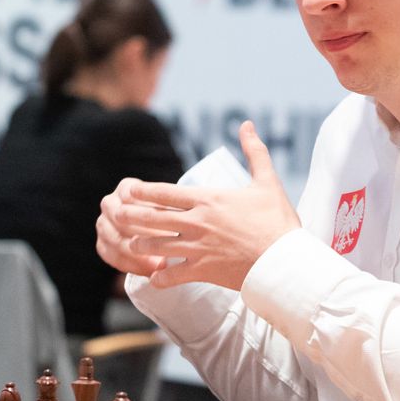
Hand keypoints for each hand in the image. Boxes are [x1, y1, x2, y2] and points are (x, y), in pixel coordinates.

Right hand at [95, 177, 169, 276]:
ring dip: (139, 255)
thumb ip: (172, 214)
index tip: (173, 232)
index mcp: (127, 188)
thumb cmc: (171, 214)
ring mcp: (102, 223)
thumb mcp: (173, 209)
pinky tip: (149, 272)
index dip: (152, 216)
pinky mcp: (101, 244)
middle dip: (145, 238)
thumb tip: (179, 230)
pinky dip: (131, 266)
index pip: (135, 201)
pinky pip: (112, 257)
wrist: (156, 226)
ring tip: (160, 265)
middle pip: (122, 221)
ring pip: (116, 241)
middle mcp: (110, 203)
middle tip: (167, 251)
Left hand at [117, 120, 301, 290]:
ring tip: (131, 244)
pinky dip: (160, 276)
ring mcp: (196, 248)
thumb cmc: (277, 221)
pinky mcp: (202, 271)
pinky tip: (155, 275)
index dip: (141, 191)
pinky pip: (170, 275)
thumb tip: (247, 124)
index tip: (127, 189)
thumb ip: (254, 151)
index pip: (163, 192)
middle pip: (150, 218)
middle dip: (129, 216)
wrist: (284, 261)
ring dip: (139, 245)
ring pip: (154, 246)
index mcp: (207, 199)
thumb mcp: (267, 181)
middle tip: (115, 215)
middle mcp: (196, 222)